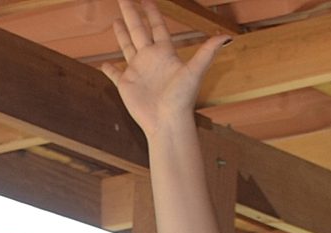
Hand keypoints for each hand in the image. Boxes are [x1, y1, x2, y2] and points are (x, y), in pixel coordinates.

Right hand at [104, 0, 228, 137]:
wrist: (168, 122)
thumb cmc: (182, 99)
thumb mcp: (195, 72)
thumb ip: (207, 52)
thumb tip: (227, 37)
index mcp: (165, 54)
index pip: (157, 27)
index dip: (152, 13)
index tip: (146, 0)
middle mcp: (150, 59)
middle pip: (139, 30)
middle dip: (131, 14)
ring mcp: (138, 71)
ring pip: (127, 47)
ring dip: (121, 35)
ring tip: (116, 21)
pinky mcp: (126, 84)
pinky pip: (115, 74)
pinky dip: (109, 69)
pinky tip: (103, 64)